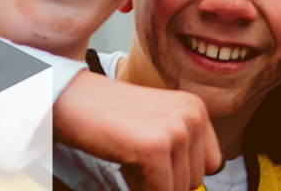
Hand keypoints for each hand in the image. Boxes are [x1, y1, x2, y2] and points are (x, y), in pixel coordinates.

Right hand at [53, 71, 219, 190]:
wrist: (69, 98)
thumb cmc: (108, 116)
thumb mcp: (156, 125)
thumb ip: (179, 151)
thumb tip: (190, 189)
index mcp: (196, 109)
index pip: (211, 165)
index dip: (182, 175)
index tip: (156, 170)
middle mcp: (193, 116)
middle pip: (195, 180)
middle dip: (164, 182)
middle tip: (133, 161)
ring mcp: (176, 131)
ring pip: (178, 189)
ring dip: (149, 186)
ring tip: (127, 159)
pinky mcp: (155, 148)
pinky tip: (123, 167)